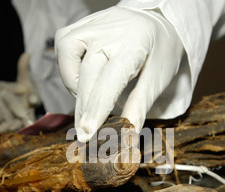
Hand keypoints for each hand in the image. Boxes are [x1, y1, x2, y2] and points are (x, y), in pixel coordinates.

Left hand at [0, 53, 40, 132]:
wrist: (18, 104)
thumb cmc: (23, 92)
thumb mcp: (23, 80)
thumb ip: (23, 68)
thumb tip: (26, 54)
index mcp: (32, 98)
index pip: (34, 98)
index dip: (33, 98)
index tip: (32, 98)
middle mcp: (29, 110)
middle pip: (25, 111)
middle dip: (16, 108)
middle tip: (12, 105)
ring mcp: (22, 120)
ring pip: (17, 122)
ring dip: (10, 123)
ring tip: (5, 125)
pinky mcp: (14, 126)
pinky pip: (9, 128)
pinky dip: (3, 129)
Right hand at [55, 6, 183, 141]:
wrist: (158, 21)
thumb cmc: (160, 52)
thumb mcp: (158, 79)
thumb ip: (139, 106)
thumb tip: (128, 138)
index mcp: (135, 43)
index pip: (110, 80)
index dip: (97, 109)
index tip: (87, 134)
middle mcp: (111, 29)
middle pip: (87, 74)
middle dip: (84, 108)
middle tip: (86, 134)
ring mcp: (93, 23)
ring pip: (68, 56)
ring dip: (74, 85)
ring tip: (90, 101)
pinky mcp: (81, 23)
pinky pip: (64, 45)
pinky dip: (68, 67)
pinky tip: (82, 79)